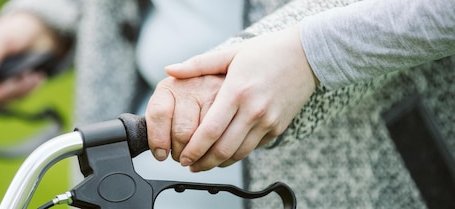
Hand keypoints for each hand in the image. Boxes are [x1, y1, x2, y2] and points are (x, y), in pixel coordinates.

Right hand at [0, 12, 59, 108]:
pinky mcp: (7, 93)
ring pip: (0, 103)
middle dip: (4, 92)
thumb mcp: (1, 38)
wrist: (37, 35)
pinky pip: (15, 100)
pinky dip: (27, 90)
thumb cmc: (13, 32)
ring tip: (30, 74)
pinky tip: (33, 76)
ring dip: (19, 90)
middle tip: (21, 78)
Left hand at [149, 24, 318, 171]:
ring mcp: (268, 121)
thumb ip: (198, 65)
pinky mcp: (278, 127)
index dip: (194, 149)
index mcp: (237, 92)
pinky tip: (225, 154)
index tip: (183, 156)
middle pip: (223, 149)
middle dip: (203, 162)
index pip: (210, 130)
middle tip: (190, 165)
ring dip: (220, 163)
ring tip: (204, 163)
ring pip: (239, 154)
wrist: (308, 55)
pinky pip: (254, 148)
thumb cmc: (267, 52)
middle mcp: (253, 110)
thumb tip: (170, 70)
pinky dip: (237, 155)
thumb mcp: (231, 54)